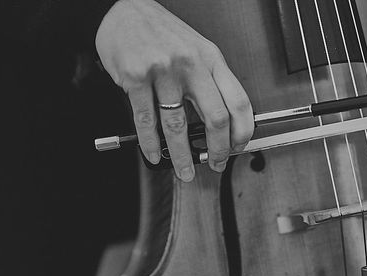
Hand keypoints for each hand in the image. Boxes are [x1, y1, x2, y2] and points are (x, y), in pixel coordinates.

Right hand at [95, 0, 253, 180]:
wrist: (124, 9)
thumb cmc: (162, 33)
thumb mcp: (197, 50)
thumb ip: (211, 83)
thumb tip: (223, 124)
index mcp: (211, 59)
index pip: (238, 101)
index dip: (242, 131)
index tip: (239, 147)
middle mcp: (191, 64)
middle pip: (215, 118)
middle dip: (218, 150)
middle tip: (217, 163)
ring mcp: (163, 71)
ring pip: (178, 125)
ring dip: (182, 156)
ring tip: (185, 169)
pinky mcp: (135, 77)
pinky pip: (146, 120)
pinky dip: (150, 144)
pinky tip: (153, 154)